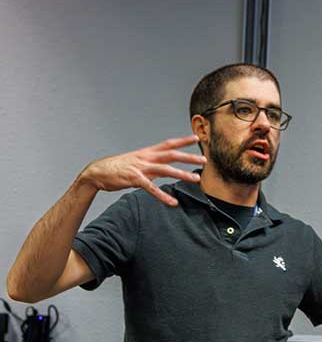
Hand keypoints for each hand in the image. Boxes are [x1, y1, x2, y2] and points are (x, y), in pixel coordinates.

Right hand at [78, 135, 204, 206]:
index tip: (196, 138)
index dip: (182, 140)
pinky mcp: (134, 179)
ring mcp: (140, 168)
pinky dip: (163, 196)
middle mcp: (145, 157)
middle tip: (204, 159)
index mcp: (146, 152)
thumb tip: (162, 172)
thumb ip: (150, 165)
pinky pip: (152, 188)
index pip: (168, 144)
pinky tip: (173, 202)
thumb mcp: (136, 162)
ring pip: (166, 170)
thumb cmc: (117, 168)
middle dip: (189, 156)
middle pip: (171, 155)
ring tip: (196, 179)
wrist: (97, 172)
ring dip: (182, 174)